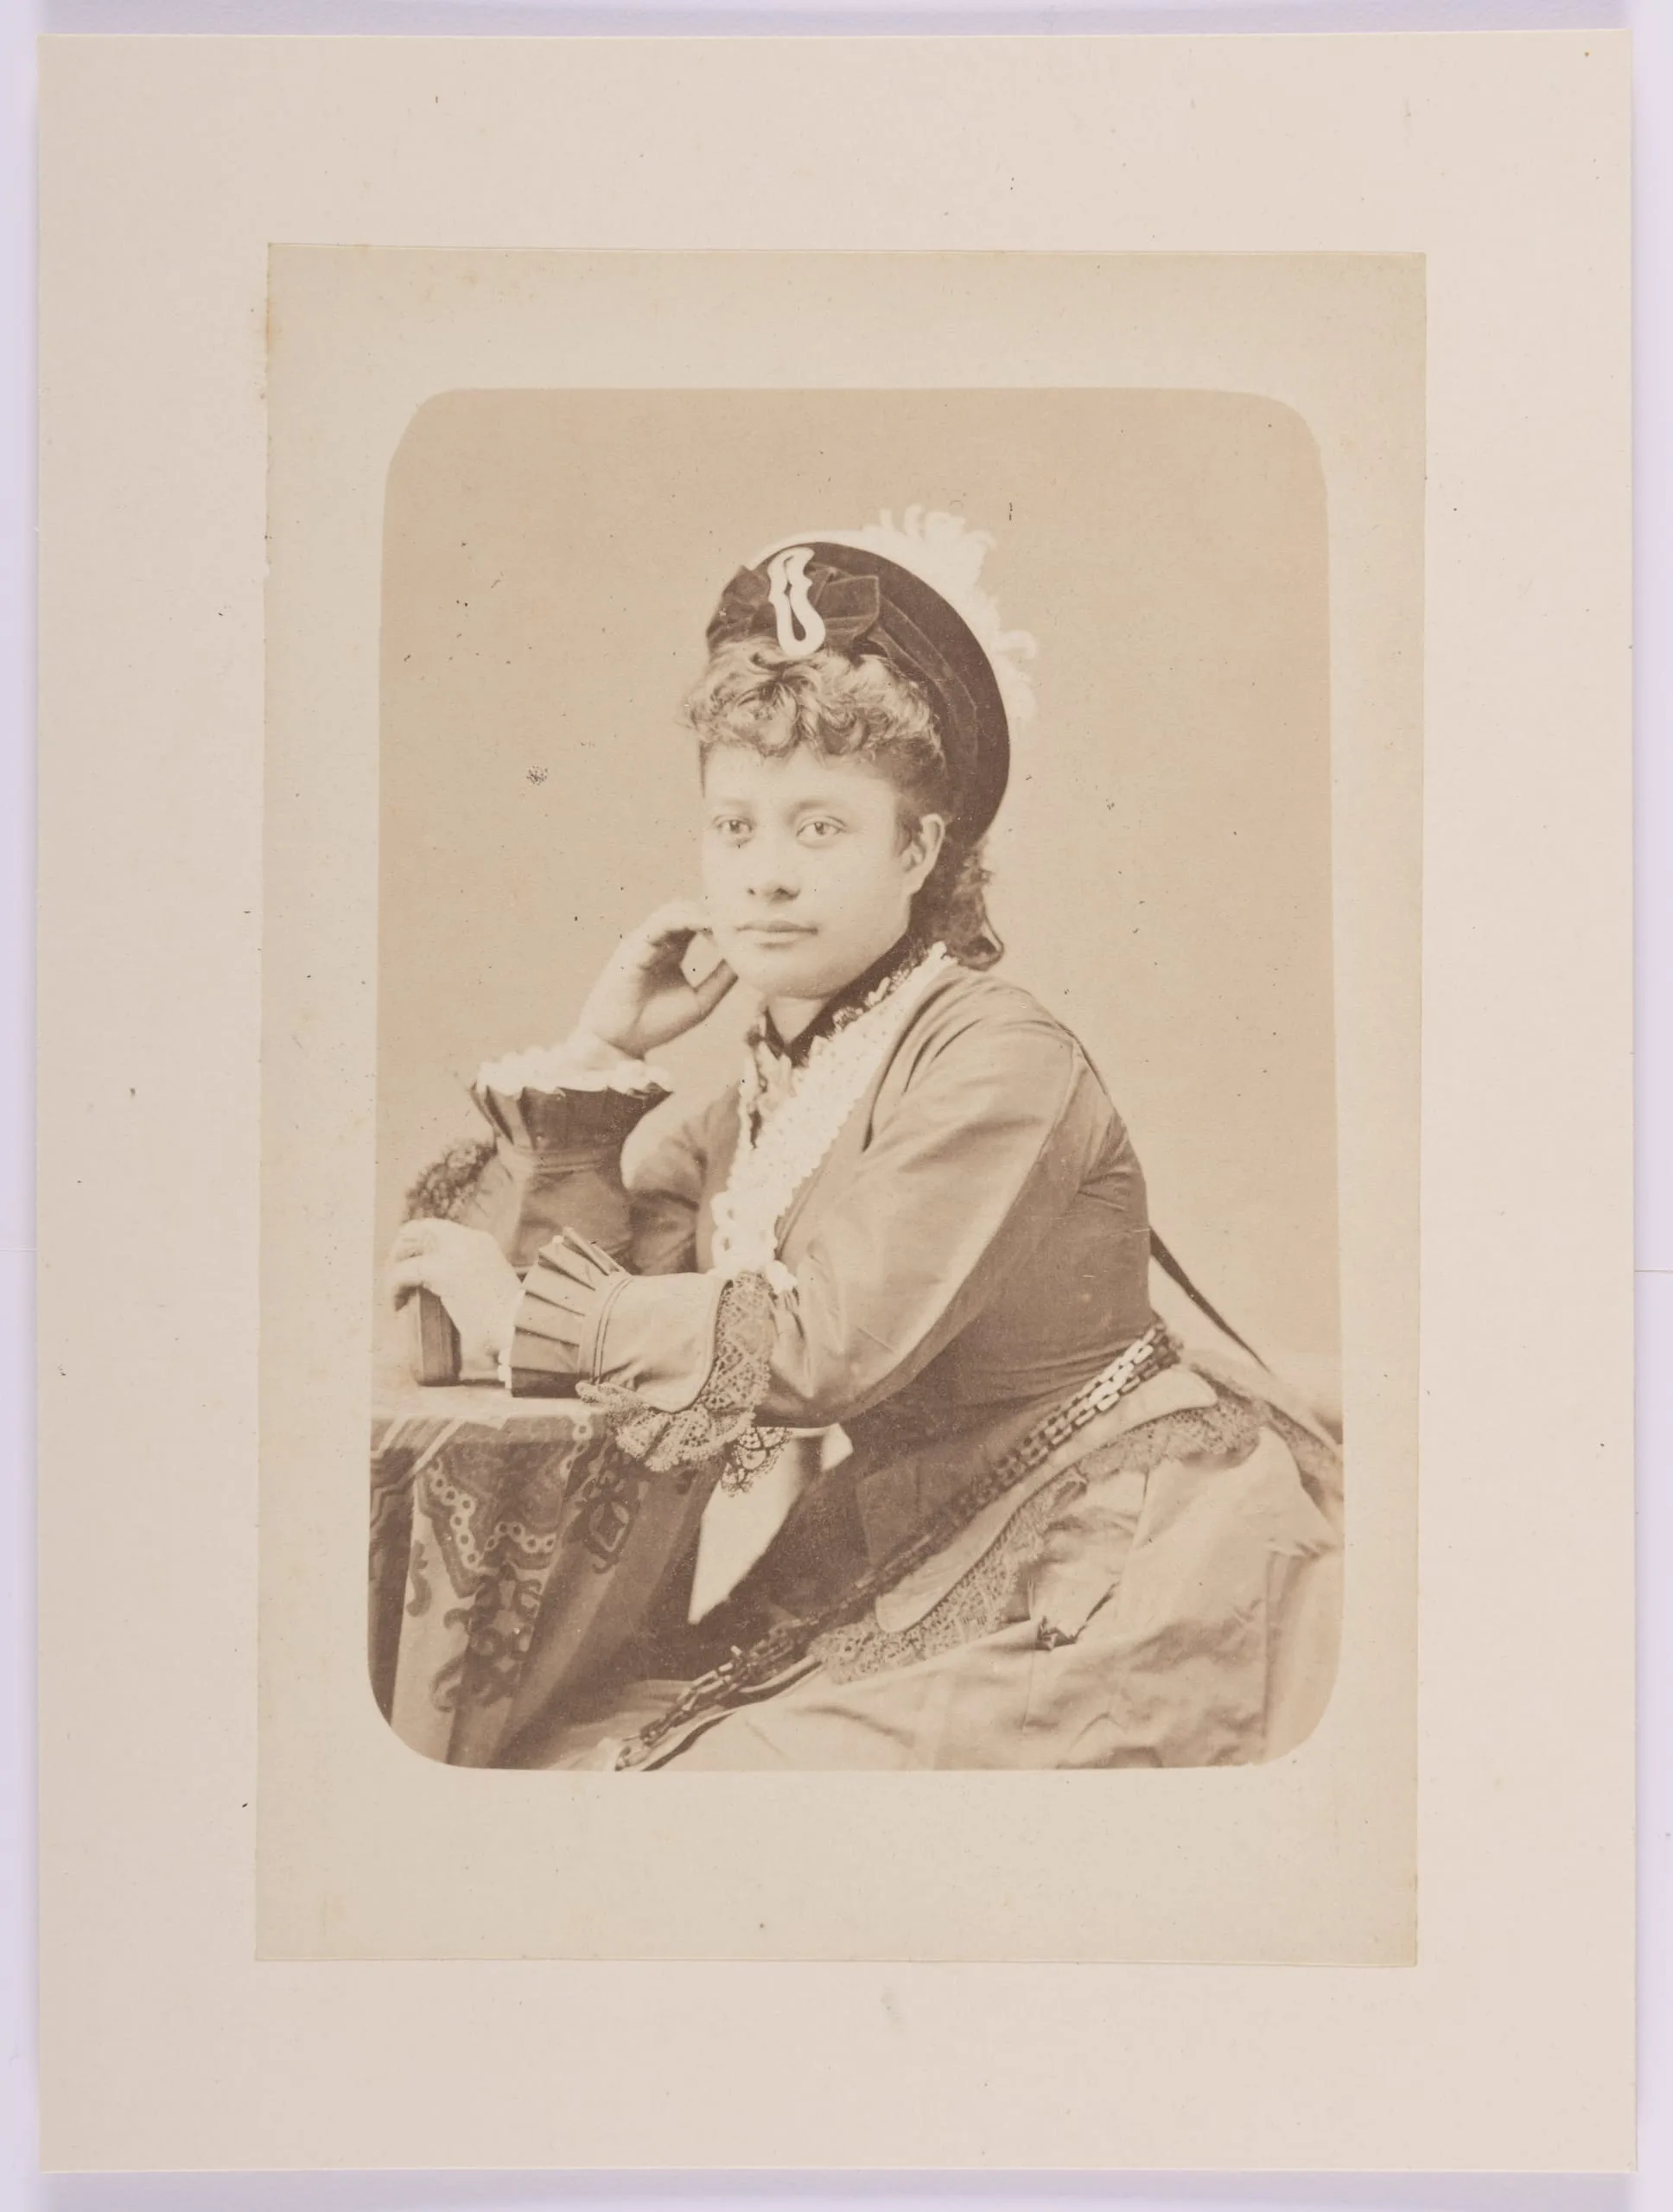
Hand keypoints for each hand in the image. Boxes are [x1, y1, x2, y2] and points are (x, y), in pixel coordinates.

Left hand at [387, 1220, 523, 1378]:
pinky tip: (397, 1305)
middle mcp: (468, 1240)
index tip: (411, 1272)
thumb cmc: (508, 1321)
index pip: (439, 1230)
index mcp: (481, 1243)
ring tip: (394, 1293)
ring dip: (394, 1266)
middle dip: (401, 1250)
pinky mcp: (443, 1271)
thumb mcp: (488, 1289)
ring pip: (408, 1243)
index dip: (418, 1247)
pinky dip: (393, 1287)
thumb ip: (468, 1280)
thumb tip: (441, 1292)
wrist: (520, 1329)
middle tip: (396, 1279)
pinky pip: (403, 1272)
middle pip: (419, 1227)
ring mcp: (456, 1252)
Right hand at [571, 900, 736, 1059]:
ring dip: (703, 912)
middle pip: (690, 909)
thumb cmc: (657, 1024)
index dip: (721, 921)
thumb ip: (722, 979)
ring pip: (676, 909)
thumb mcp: (701, 1000)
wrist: (623, 1042)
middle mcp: (658, 941)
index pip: (699, 922)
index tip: (746, 927)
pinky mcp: (634, 946)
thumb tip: (747, 961)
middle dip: (715, 911)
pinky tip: (707, 926)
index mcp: (673, 950)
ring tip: (726, 923)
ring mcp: (645, 941)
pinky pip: (661, 923)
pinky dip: (685, 919)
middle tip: (741, 921)